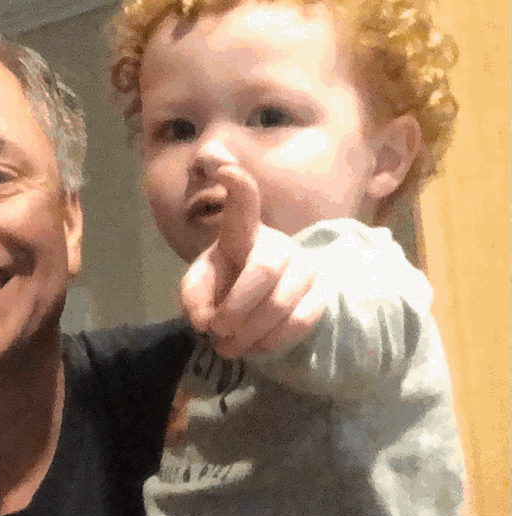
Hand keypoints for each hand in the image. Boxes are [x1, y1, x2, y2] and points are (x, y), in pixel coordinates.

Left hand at [179, 165, 325, 358]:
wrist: (257, 301)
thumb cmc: (224, 283)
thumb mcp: (199, 286)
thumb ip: (193, 297)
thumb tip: (205, 320)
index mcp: (242, 232)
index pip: (243, 203)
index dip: (237, 185)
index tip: (222, 168)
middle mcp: (278, 242)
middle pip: (266, 267)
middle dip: (239, 304)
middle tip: (217, 330)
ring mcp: (305, 266)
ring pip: (285, 300)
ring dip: (253, 331)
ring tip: (228, 346)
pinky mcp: (322, 293)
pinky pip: (304, 319)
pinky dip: (275, 339)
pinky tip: (256, 347)